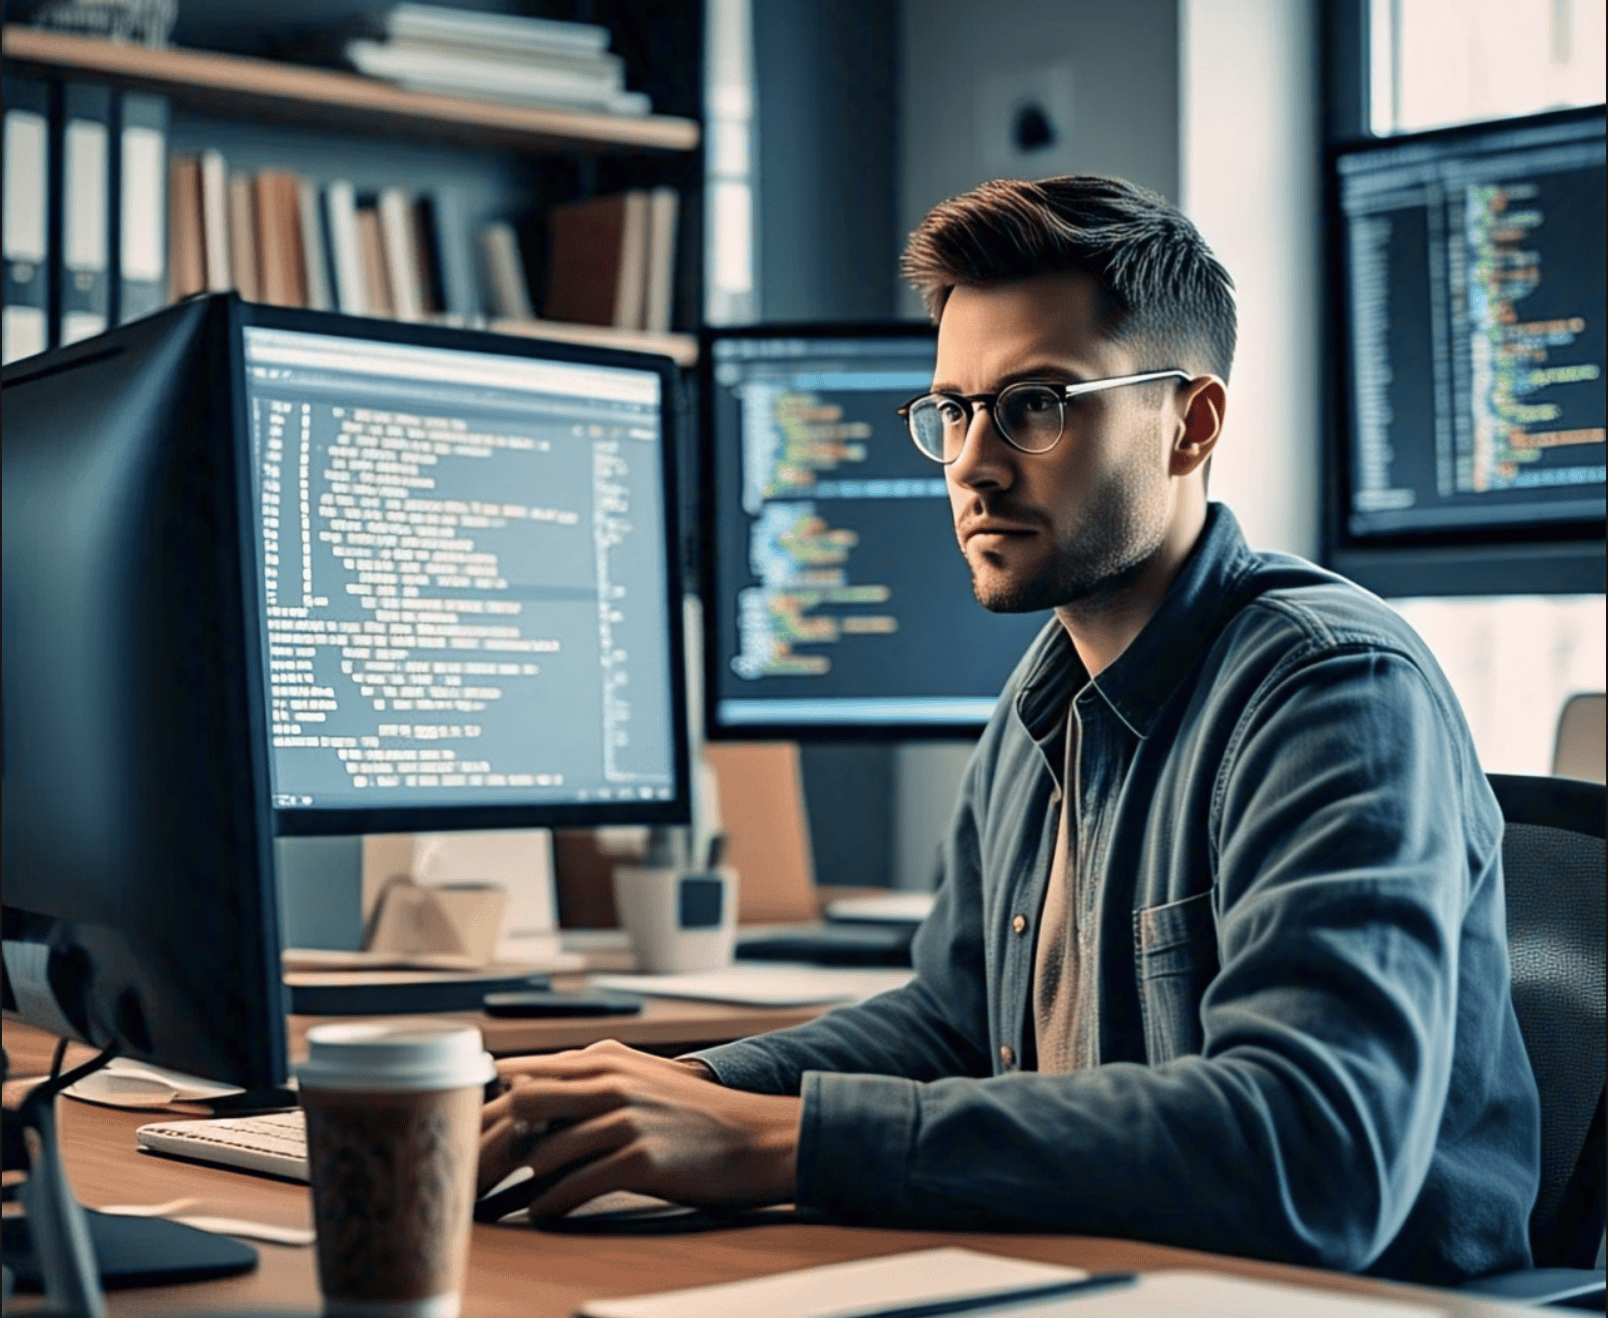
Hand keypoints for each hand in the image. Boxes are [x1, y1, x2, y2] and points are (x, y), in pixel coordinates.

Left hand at [478, 1040, 800, 1217]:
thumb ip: (585, 1075)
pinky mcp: (639, 1160)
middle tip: (477, 1168)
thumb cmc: (688, 1111)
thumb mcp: (638, 1075)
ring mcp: (625, 1120)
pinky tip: (542, 1210)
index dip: (492, 1105)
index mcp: (605, 1058)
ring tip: (507, 1195)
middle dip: (496, 1139)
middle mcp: (611, 1082)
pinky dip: (551, 1202)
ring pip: (546, 1151)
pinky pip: (576, 1186)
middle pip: (525, 1105)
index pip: (527, 1073)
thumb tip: (519, 1085)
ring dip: (522, 1179)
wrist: (751, 1136)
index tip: (470, 1130)